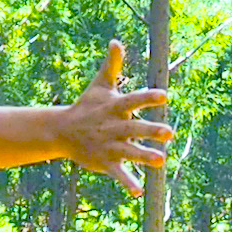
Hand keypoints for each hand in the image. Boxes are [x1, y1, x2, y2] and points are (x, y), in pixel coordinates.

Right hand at [58, 41, 170, 191]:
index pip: (133, 100)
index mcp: (114, 107)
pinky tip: (138, 191)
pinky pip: (118, 173)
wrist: (61, 131)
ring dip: (144, 156)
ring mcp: (108, 145)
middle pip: (134, 128)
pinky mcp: (104, 162)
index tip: (165, 96)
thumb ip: (111, 65)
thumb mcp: (99, 85)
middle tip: (169, 132)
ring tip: (161, 160)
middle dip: (151, 130)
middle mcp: (113, 126)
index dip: (148, 98)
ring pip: (129, 151)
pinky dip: (127, 182)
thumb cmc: (86, 106)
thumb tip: (115, 41)